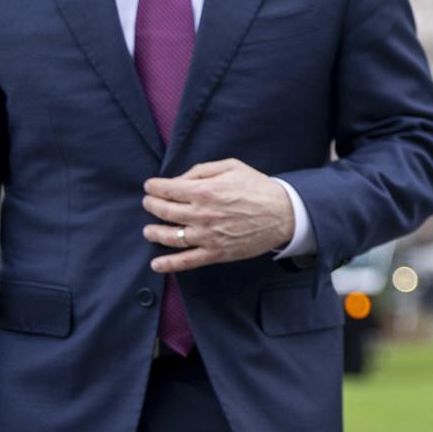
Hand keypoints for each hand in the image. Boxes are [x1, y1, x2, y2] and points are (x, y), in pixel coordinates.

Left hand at [142, 159, 293, 272]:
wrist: (283, 213)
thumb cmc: (258, 187)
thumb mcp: (231, 166)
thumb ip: (201, 170)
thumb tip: (179, 179)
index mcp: (205, 190)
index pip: (167, 189)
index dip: (154, 187)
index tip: (150, 187)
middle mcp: (202, 213)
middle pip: (164, 211)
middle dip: (151, 205)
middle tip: (149, 203)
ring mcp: (207, 235)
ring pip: (170, 236)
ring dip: (154, 232)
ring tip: (149, 230)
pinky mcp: (216, 253)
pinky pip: (186, 261)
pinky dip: (168, 264)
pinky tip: (156, 264)